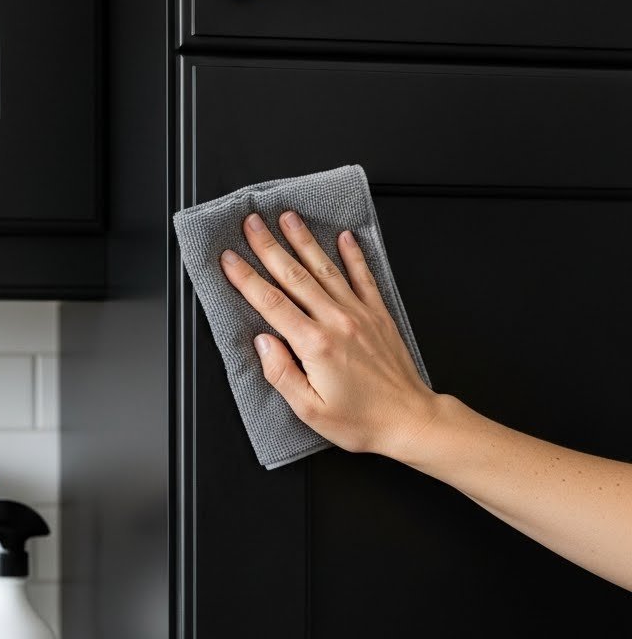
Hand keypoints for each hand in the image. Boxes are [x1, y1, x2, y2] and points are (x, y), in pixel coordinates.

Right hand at [219, 209, 439, 459]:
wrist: (409, 419)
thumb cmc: (362, 420)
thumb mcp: (310, 410)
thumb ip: (281, 374)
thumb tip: (262, 344)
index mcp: (315, 344)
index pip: (271, 303)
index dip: (246, 278)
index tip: (229, 259)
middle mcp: (337, 321)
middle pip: (295, 276)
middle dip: (269, 247)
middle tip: (252, 224)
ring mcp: (359, 314)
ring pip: (325, 269)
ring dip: (304, 240)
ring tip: (288, 218)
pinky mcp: (378, 316)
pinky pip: (363, 277)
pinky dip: (353, 255)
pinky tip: (344, 237)